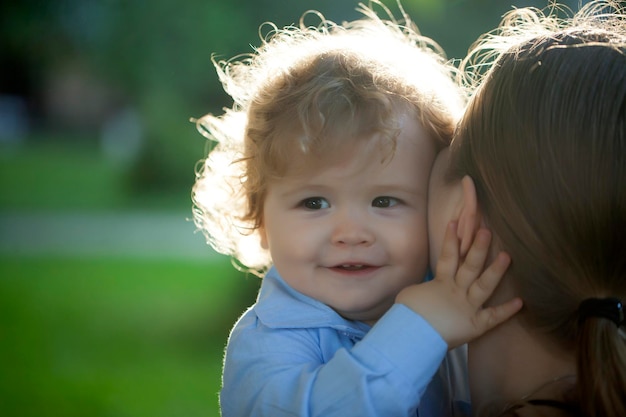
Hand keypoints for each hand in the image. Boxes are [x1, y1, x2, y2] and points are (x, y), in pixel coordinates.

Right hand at [396, 221, 522, 348]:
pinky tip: (520, 302)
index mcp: (440, 284)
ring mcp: (467, 307)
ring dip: (496, 271)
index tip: (455, 222)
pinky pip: (493, 317)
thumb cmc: (407, 315)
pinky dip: (506, 311)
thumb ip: (424, 288)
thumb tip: (427, 289)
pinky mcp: (475, 325)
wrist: (412, 335)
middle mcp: (456, 292)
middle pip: (470, 266)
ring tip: (507, 256)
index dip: (450, 240)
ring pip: (484, 286)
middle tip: (487, 231)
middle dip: (479, 248)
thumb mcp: (411, 294)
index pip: (447, 257)